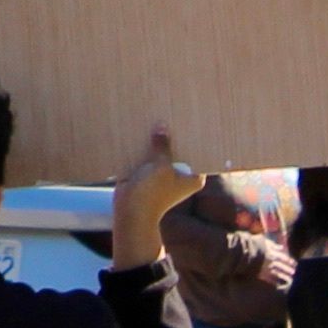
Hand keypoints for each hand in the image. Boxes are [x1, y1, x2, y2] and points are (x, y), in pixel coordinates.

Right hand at [109, 129, 195, 262]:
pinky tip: (141, 133)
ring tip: (156, 120)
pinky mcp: (149, 176)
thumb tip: (162, 126)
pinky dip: (145, 151)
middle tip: (171, 116)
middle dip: (173, 139)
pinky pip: (149, 160)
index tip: (191, 122)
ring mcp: (164, 176)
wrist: (130, 211)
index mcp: (193, 177)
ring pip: (162, 155)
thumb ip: (162, 145)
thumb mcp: (161, 165)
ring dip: (157, 144)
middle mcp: (181, 176)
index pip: (197, 153)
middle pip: (179, 152)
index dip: (193, 139)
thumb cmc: (153, 192)